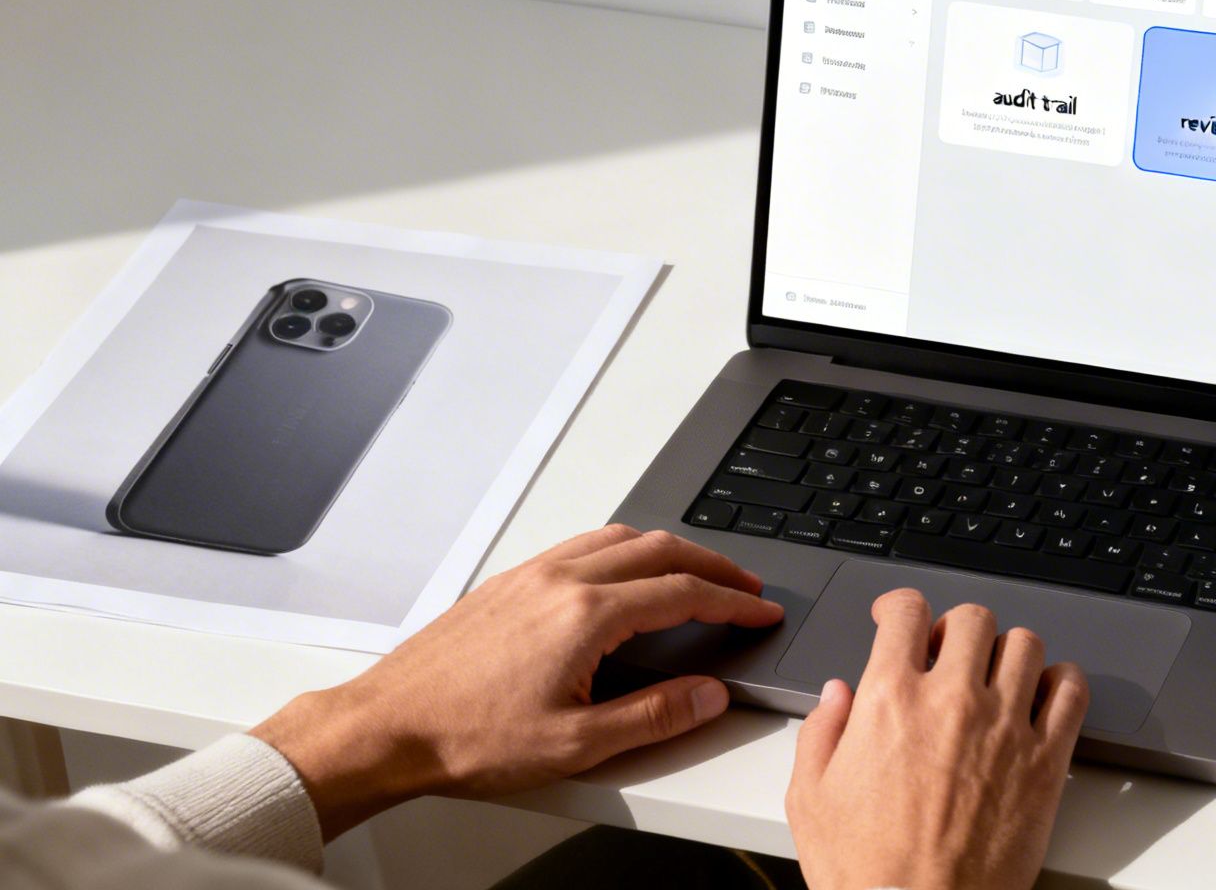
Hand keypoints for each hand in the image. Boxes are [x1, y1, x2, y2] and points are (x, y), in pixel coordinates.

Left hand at [251, 524, 782, 837]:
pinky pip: (582, 544)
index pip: (684, 594)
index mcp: (586, 615)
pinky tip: (624, 571)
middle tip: (745, 587)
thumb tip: (708, 696)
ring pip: (620, 538)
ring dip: (670, 549)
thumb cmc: (466, 737)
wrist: (388, 726)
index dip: (734, 604)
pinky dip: (624, 548)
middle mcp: (561, 581)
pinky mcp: (508, 583)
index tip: (761, 613)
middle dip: (714, 565)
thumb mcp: (577, 744)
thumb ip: (654, 716)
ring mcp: (531, 576)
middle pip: (660, 550)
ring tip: (697, 571)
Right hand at [786, 588, 1089, 889]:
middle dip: (957, 628)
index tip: (900, 616)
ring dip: (1008, 652)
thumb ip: (819, 734)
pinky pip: (1071, 692)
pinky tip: (1042, 696)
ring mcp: (1005, 728)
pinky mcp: (1046, 762)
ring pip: (1025, 644)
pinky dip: (1061, 682)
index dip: (900, 605)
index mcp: (890, 700)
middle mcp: (953, 701)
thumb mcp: (810, 799)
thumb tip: (836, 697)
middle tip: (948, 651)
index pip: (907, 612)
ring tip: (995, 674)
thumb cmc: (867, 872)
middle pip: (973, 618)